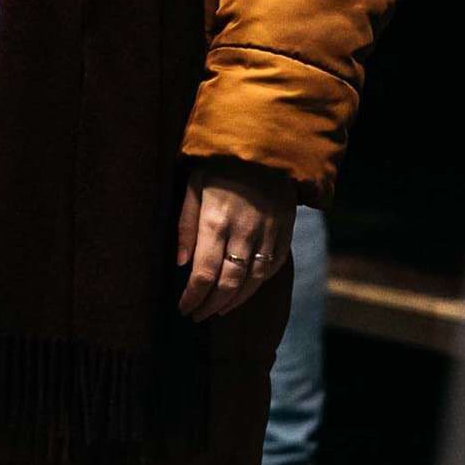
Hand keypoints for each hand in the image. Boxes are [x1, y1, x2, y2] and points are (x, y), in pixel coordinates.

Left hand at [175, 163, 297, 322]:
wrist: (265, 148)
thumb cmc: (221, 165)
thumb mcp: (193, 186)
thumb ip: (185, 225)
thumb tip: (180, 264)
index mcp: (215, 221)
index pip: (203, 273)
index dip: (193, 297)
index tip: (183, 308)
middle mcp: (243, 233)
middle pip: (227, 283)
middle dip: (210, 305)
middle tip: (197, 316)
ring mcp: (267, 236)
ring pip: (251, 282)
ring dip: (233, 302)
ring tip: (217, 310)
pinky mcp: (283, 235)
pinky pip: (271, 269)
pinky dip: (256, 285)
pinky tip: (243, 292)